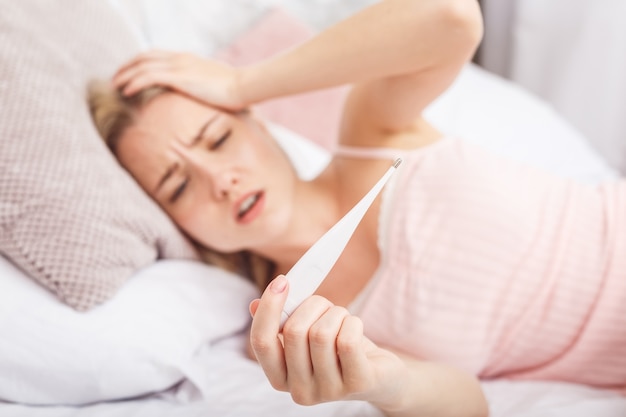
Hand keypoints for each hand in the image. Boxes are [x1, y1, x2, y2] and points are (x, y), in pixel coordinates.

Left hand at [112, 50, 243, 110]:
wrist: (244, 86)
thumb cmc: (236, 90)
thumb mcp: (215, 84)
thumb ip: (203, 87)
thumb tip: (202, 99)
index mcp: (188, 59)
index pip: (156, 55)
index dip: (138, 62)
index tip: (129, 73)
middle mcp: (180, 58)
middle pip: (144, 56)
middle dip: (126, 66)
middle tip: (115, 79)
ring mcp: (179, 66)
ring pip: (142, 65)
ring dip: (125, 75)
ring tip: (115, 86)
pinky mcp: (179, 77)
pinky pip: (149, 76)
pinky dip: (134, 82)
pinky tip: (125, 91)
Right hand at [248, 275, 407, 406]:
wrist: (380, 375)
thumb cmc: (338, 348)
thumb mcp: (307, 333)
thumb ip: (282, 321)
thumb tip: (254, 305)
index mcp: (280, 377)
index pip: (261, 342)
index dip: (269, 308)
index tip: (282, 281)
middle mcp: (300, 391)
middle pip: (294, 331)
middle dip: (312, 305)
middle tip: (325, 304)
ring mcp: (328, 392)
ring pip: (322, 333)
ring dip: (336, 314)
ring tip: (343, 320)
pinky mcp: (357, 384)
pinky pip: (347, 340)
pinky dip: (353, 322)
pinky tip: (355, 328)